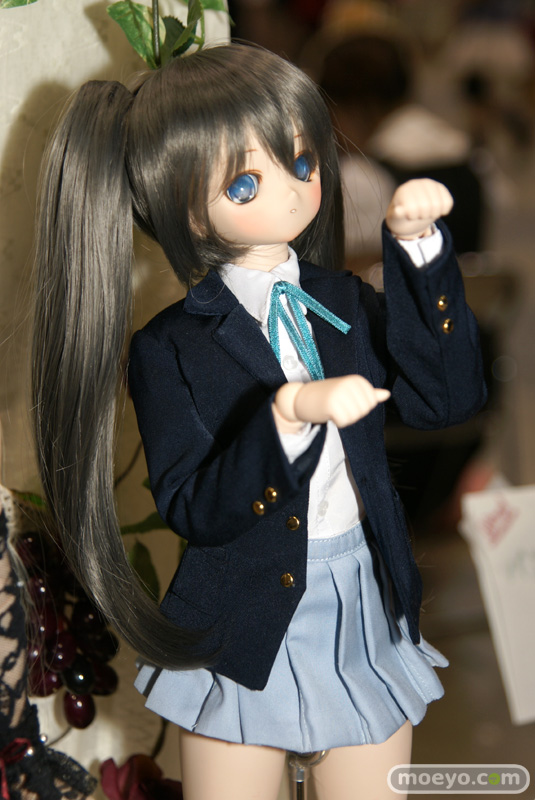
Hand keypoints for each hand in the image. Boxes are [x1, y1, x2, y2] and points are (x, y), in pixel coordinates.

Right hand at [273, 376, 389, 431]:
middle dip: (352, 414)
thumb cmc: (325, 394)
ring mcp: (341, 393)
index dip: (360, 407)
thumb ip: (368, 393)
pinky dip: (338, 422)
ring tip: (333, 409)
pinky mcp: (332, 404)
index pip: (372, 402)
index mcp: (356, 380)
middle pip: (364, 410)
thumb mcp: (348, 391)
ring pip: (355, 417)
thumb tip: (387, 394)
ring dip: (344, 418)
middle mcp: (349, 384)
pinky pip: (344, 422)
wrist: (300, 397)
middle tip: (338, 406)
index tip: (346, 400)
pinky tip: (329, 414)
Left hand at [385, 179, 452, 239]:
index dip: (412, 216)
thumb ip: (397, 215)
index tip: (408, 215)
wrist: (411, 214)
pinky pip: (448, 203)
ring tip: (425, 212)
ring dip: (433, 214)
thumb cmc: (401, 217)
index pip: (413, 207)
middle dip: (422, 216)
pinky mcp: (441, 188)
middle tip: (417, 214)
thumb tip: (399, 210)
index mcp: (404, 190)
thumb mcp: (396, 219)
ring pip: (439, 205)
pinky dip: (443, 211)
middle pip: (427, 207)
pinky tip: (436, 210)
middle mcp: (418, 184)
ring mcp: (430, 185)